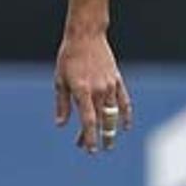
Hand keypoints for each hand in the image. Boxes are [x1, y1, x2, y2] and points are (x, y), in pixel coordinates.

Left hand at [54, 31, 130, 154]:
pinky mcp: (117, 81)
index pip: (88, 120)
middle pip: (101, 121)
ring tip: (108, 143)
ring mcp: (110, 86)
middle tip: (94, 149)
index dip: (89, 137)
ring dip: (110, 130)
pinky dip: (126, 115)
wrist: (86, 35)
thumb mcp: (60, 80)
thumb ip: (62, 104)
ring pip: (113, 114)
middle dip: (98, 137)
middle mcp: (98, 90)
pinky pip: (125, 102)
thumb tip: (61, 125)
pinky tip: (124, 127)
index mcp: (82, 90)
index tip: (90, 150)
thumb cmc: (68, 57)